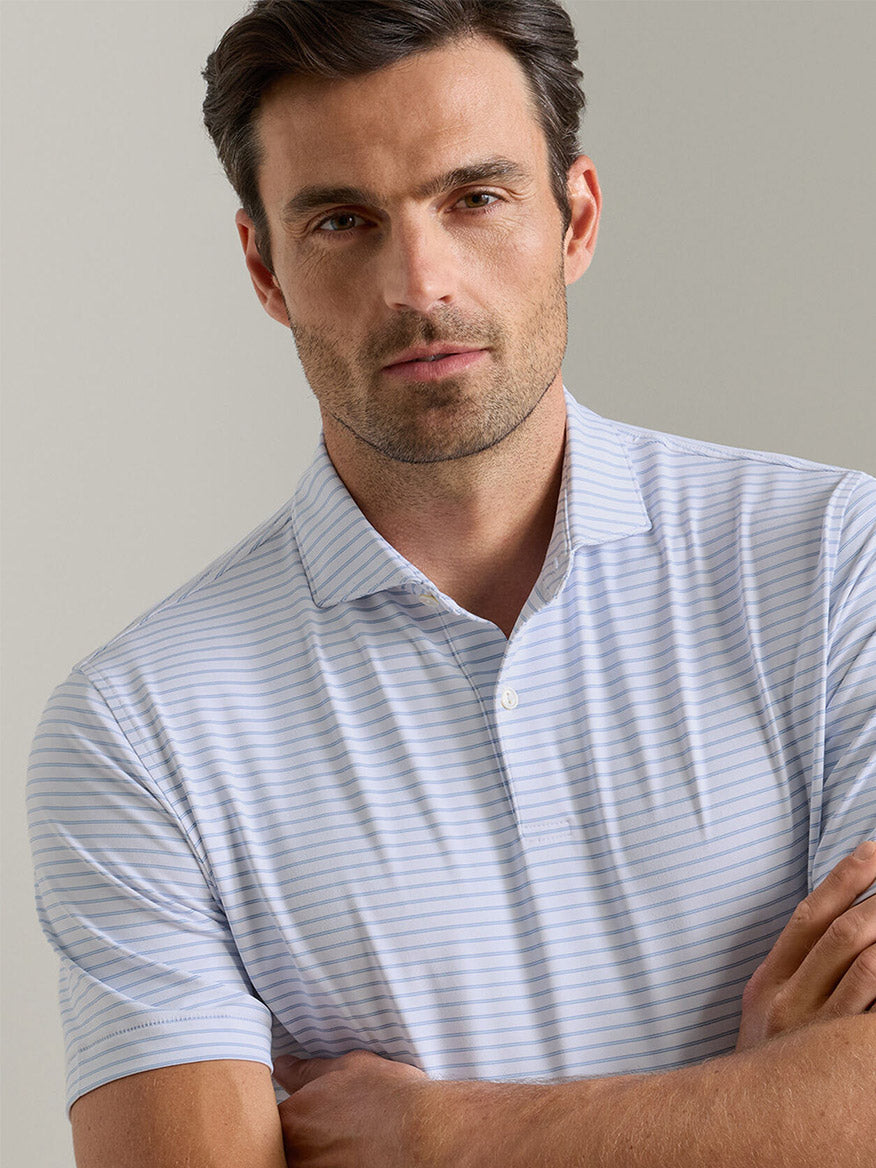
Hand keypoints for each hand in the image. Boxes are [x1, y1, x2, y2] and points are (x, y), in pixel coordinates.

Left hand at [273, 1049, 429, 1167]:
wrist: (425, 1133)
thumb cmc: (388, 1098)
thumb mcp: (347, 1067)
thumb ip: (307, 1070)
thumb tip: (283, 1064)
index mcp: (291, 1120)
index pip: (267, 1120)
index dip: (283, 1115)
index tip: (304, 1112)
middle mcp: (296, 1155)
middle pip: (283, 1147)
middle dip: (301, 1138)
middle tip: (332, 1127)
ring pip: (306, 1161)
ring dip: (319, 1153)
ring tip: (348, 1139)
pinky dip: (335, 1163)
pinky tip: (356, 1154)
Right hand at [736, 840, 875, 1050]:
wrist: (749, 1127)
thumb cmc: (773, 1062)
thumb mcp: (768, 1009)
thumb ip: (796, 967)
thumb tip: (837, 917)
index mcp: (768, 982)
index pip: (809, 914)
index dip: (845, 877)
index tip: (875, 848)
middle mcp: (789, 1001)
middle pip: (843, 933)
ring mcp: (817, 1032)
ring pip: (868, 966)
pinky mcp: (842, 1059)